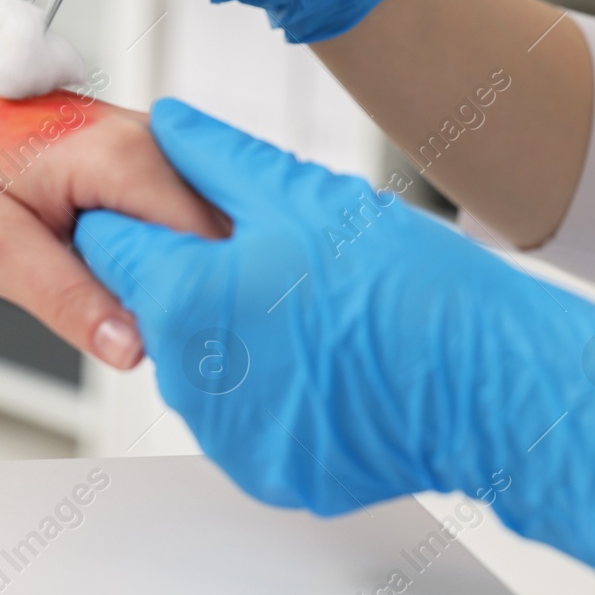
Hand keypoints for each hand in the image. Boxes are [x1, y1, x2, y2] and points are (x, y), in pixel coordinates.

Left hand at [0, 1, 225, 368]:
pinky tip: (128, 276)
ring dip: (180, 277)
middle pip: (219, 241)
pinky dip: (168, 257)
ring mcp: (160, 147)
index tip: (171, 347)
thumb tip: (132, 347)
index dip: (197, 303)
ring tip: (128, 304)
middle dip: (193, 294)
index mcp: (124, 156)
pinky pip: (186, 220)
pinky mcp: (154, 159)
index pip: (207, 247)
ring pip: (208, 234)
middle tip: (141, 334)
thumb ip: (65, 298)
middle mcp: (155, 141)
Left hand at [74, 100, 594, 579]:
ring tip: (304, 307)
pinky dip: (269, 389)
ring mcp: (226, 436)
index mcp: (182, 301)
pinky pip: (242, 417)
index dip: (138, 217)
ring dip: (227, 335)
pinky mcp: (267, 472)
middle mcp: (187, 380)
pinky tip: (321, 358)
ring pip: (197, 365)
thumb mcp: (300, 194)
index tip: (173, 209)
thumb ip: (214, 157)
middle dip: (188, 278)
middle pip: (152, 309)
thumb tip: (169, 122)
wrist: (486, 385)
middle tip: (266, 257)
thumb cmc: (401, 285)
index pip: (108, 245)